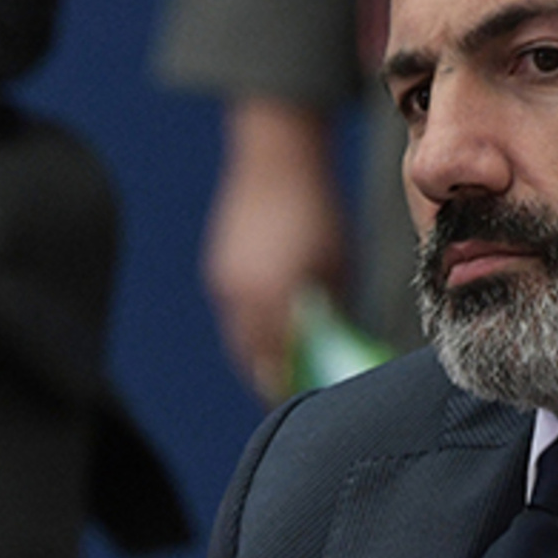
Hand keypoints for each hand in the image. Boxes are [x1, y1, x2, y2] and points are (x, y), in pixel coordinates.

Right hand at [203, 99, 345, 404]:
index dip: (292, 386)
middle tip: (296, 392)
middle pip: (253, 358)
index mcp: (276, 298)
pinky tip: (273, 329)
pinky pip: (233, 313)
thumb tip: (337, 343)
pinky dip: (251, 328)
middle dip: (273, 377)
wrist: (276, 157)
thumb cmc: (320, 211)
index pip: (279, 362)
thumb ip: (333, 308)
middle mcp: (242, 296)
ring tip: (287, 365)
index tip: (308, 400)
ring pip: (240, 337)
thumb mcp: (339, 266)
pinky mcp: (219, 268)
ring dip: (260, 354)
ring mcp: (225, 282)